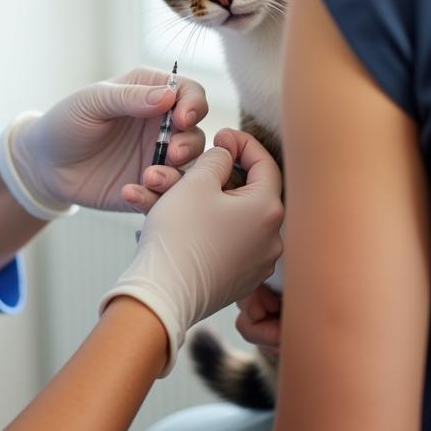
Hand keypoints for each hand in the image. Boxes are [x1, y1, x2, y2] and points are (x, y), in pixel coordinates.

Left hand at [1, 67, 207, 215]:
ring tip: (151, 175)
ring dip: (179, 171)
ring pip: (190, 165)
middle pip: (196, 130)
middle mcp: (160, 124)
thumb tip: (169, 96)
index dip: (194, 104)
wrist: (44, 165)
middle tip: (172, 153)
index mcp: (149, 93)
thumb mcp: (92, 102)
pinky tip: (132, 192)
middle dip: (190, 142)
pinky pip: (167, 193)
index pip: (189, 93)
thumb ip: (129, 97)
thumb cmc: (66, 122)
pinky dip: (158, 194)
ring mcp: (157, 156)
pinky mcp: (150, 186)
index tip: (182, 118)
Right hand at [99, 128, 283, 374]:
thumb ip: (217, 159)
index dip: (241, 142)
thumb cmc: (180, 236)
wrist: (162, 294)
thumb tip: (226, 157)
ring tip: (158, 190)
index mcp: (268, 209)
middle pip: (244, 191)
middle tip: (187, 164)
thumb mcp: (197, 182)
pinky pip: (221, 240)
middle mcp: (271, 238)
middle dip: (209, 174)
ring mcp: (256, 262)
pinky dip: (199, 225)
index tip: (219, 135)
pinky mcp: (237, 279)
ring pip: (227, 216)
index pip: (265, 163)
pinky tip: (169, 218)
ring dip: (195, 200)